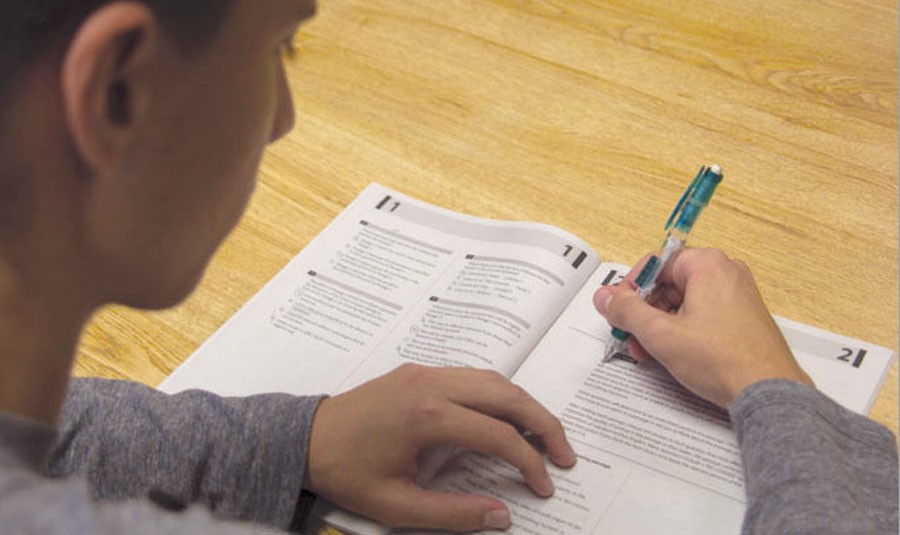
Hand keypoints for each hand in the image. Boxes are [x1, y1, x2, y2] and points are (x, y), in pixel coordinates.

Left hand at [304, 364, 576, 531]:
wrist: (304, 438)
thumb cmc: (346, 473)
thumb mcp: (396, 506)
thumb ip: (453, 514)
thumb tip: (502, 516)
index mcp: (426, 416)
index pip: (497, 435)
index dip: (528, 462)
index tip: (544, 487)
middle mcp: (432, 384)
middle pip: (506, 394)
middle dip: (543, 423)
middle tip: (565, 454)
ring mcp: (425, 372)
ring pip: (493, 379)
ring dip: (524, 405)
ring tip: (544, 437)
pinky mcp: (419, 371)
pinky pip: (472, 376)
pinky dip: (499, 395)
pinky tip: (507, 419)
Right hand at [593, 248, 812, 408]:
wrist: (766, 392)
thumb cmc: (727, 360)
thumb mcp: (660, 334)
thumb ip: (626, 311)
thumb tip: (607, 298)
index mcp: (708, 265)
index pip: (655, 264)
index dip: (631, 289)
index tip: (619, 308)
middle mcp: (726, 273)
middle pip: (668, 284)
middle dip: (645, 312)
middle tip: (632, 333)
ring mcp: (737, 295)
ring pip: (683, 302)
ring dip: (660, 325)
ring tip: (650, 350)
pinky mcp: (741, 317)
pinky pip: (701, 314)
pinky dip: (682, 330)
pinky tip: (671, 353)